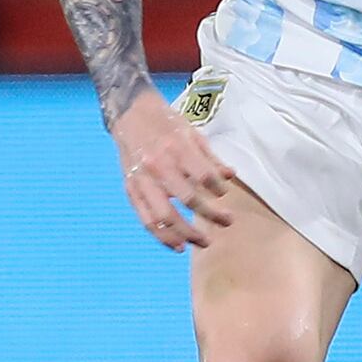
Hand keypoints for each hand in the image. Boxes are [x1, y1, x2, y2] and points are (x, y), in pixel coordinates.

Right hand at [112, 90, 238, 251]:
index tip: (225, 195)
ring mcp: (142, 180)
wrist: (131, 115)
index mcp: (177, 148)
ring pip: (164, 216)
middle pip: (187, 199)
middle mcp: (159, 166)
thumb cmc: (166, 124)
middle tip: (228, 223)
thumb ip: (211, 158)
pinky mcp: (130, 189)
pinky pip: (145, 218)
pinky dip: (161, 235)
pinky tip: (177, 245)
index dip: (218, 188)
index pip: (204, 175)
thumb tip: (230, 176)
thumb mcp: (193, 133)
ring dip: (185, 233)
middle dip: (210, 215)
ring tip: (204, 242)